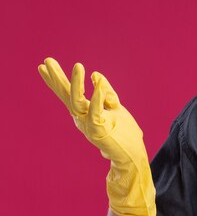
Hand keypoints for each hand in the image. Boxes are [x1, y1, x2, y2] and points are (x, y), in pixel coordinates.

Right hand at [38, 58, 155, 215]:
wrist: (132, 155)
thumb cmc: (123, 133)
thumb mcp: (115, 108)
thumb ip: (106, 93)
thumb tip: (96, 75)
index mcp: (84, 112)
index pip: (69, 93)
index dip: (57, 79)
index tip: (45, 64)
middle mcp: (81, 118)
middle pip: (66, 96)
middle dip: (56, 78)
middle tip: (46, 60)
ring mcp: (88, 124)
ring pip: (77, 101)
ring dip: (76, 83)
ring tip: (77, 65)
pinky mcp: (98, 130)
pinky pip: (95, 111)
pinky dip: (96, 96)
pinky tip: (96, 80)